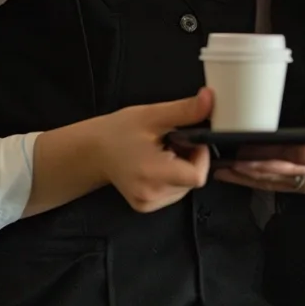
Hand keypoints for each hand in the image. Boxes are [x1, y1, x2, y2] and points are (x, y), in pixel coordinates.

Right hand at [94, 88, 212, 212]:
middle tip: (172, 141)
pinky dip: (173, 177)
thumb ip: (185, 110)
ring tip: (162, 151)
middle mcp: (151, 195)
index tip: (190, 139)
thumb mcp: (153, 114)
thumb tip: (210, 99)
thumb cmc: (119, 131)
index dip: (201, 155)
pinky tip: (157, 163)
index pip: (197, 176)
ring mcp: (148, 204)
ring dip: (182, 167)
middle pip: (193, 181)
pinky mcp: (146, 206)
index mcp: (152, 174)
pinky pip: (174, 192)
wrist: (94, 150)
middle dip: (190, 158)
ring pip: (185, 187)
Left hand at [214, 98, 304, 197]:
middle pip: (281, 172)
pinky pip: (277, 187)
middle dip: (253, 169)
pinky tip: (241, 179)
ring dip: (250, 179)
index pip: (298, 154)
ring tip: (226, 172)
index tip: (250, 150)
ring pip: (275, 182)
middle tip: (229, 163)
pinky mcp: (303, 189)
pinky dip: (258, 184)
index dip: (273, 154)